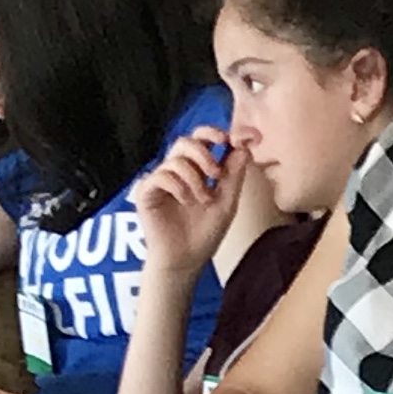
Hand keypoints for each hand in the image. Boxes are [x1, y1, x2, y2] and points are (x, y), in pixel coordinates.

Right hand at [132, 120, 245, 279]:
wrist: (185, 260)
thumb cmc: (204, 234)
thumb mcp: (226, 203)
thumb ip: (234, 175)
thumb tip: (245, 147)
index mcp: (197, 170)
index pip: (204, 139)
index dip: (217, 132)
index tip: (234, 138)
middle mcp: (177, 170)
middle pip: (187, 141)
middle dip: (204, 153)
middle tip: (216, 174)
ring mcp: (161, 179)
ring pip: (176, 158)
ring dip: (194, 178)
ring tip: (202, 200)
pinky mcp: (147, 191)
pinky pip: (161, 175)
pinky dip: (178, 186)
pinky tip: (185, 202)